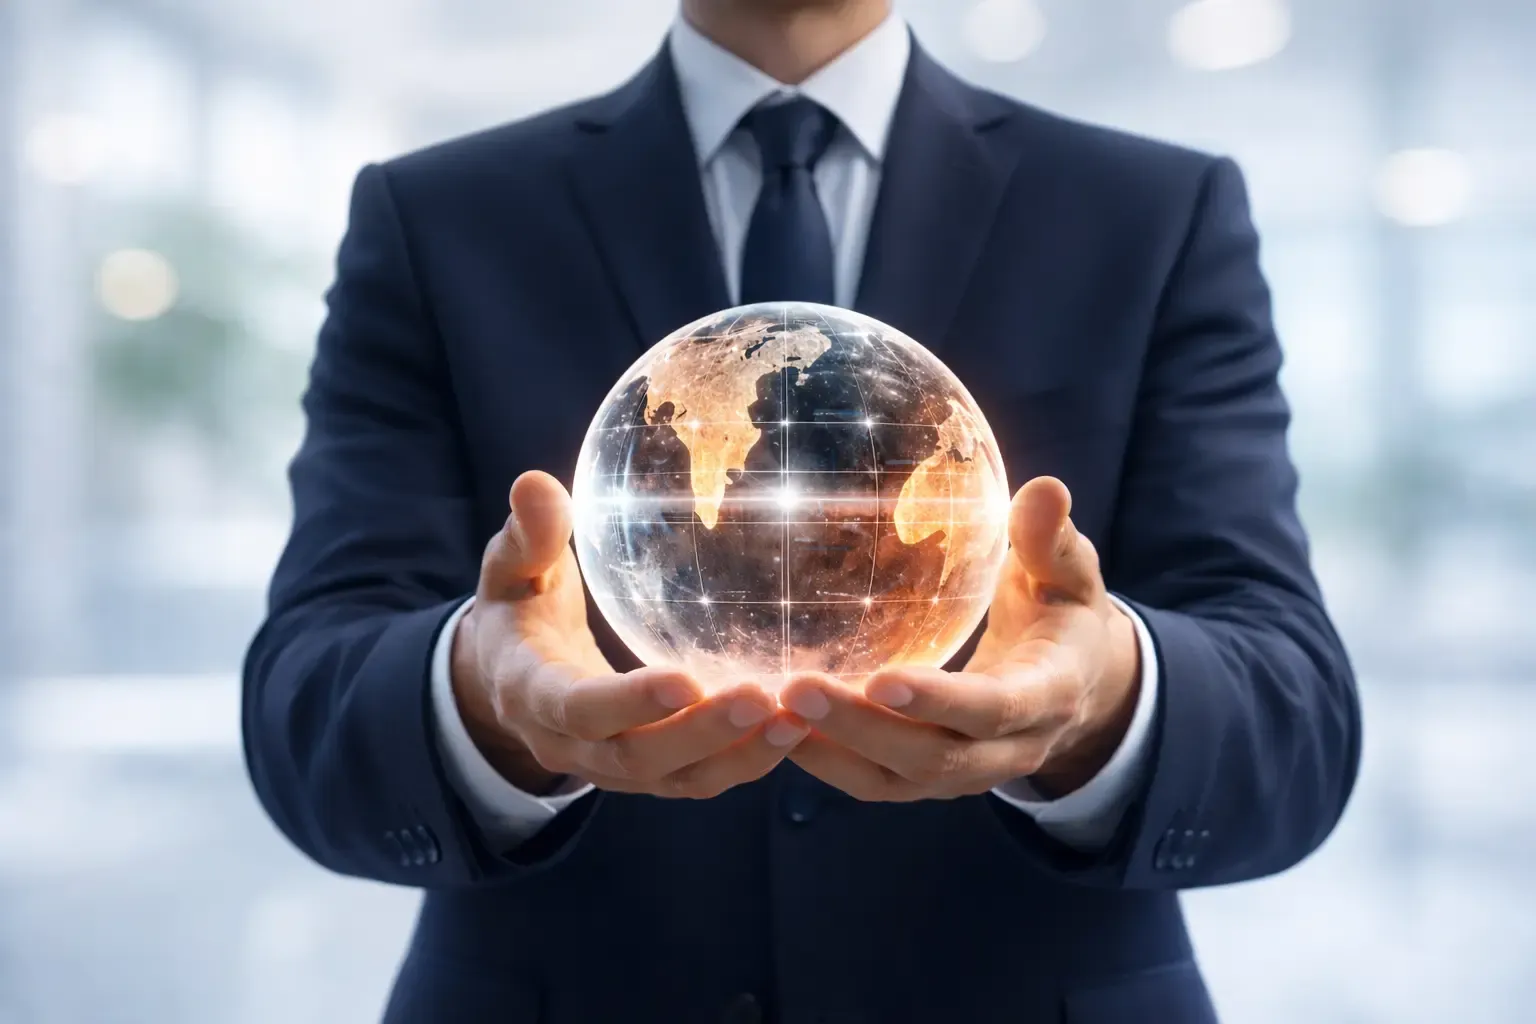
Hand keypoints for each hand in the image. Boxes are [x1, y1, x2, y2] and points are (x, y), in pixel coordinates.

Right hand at [451, 471, 808, 797]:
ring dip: (738, 756)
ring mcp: (613, 768)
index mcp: (533, 694)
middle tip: (760, 699)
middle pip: (639, 756)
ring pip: (678, 780)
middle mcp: (572, 745)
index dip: (630, 701)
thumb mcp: (509, 570)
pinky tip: (795, 727)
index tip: (685, 680)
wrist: (507, 683)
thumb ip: (526, 536)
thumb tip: (535, 484)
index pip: (580, 708)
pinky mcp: (650, 774)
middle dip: (700, 734)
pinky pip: (700, 778)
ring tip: (794, 720)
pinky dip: (746, 760)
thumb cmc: (518, 609)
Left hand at [781, 476, 1140, 801]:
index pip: (993, 710)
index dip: (941, 703)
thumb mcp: (1072, 577)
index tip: (881, 680)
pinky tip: (776, 723)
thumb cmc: (1064, 616)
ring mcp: (965, 774)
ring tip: (772, 710)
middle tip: (796, 689)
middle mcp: (1007, 750)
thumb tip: (1044, 489)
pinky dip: (825, 760)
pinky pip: (873, 782)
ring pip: (893, 780)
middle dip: (862, 729)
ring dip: (831, 750)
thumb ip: (1054, 541)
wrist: (1079, 690)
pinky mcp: (928, 780)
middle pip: (931, 756)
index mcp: (1048, 697)